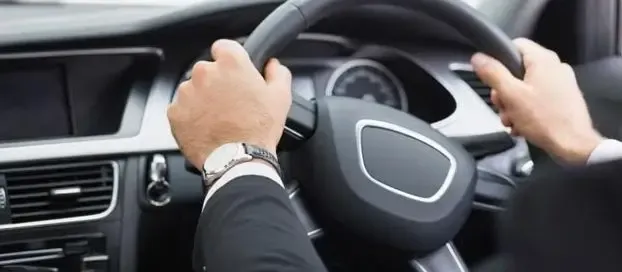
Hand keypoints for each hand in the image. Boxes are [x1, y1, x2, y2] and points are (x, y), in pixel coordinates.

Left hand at [168, 39, 291, 168]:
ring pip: (193, 89)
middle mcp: (204, 72)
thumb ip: (278, 73)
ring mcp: (186, 92)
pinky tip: (207, 127)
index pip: (223, 47)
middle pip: (207, 70)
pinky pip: (182, 109)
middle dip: (216, 83)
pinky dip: (191, 116)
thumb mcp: (281, 97)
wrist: (237, 160)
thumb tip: (273, 65)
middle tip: (230, 102)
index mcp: (230, 63)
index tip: (234, 72)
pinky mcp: (175, 112)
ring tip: (219, 118)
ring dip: (203, 99)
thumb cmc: (258, 129)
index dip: (230, 59)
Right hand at [471, 38, 601, 163]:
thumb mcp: (511, 95)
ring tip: (511, 121)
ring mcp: (561, 83)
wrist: (573, 146)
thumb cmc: (544, 119)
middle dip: (504, 91)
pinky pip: (537, 98)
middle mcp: (554, 67)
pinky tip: (521, 125)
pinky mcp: (563, 99)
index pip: (514, 45)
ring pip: (525, 87)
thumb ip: (493, 73)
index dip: (498, 59)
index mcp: (543, 60)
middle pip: (517, 70)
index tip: (491, 77)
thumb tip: (478, 57)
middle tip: (501, 106)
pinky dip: (526, 110)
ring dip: (512, 104)